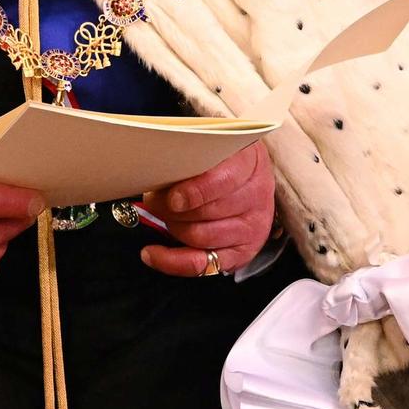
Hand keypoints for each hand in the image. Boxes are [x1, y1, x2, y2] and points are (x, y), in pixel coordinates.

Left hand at [140, 139, 274, 277]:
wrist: (252, 179)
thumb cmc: (227, 160)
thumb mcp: (217, 144)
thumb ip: (193, 153)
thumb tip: (158, 168)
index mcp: (251, 163)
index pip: (223, 181)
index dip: (195, 191)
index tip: (172, 196)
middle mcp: (256, 196)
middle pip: (207, 211)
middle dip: (171, 208)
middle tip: (154, 198)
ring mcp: (250, 227)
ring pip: (200, 236)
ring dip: (172, 226)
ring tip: (160, 213)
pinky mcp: (240, 253)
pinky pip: (201, 264)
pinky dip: (171, 261)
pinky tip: (153, 253)